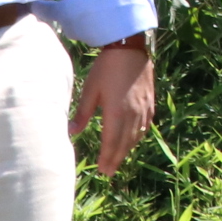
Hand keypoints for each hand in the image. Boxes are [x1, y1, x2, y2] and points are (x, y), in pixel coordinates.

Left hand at [73, 39, 157, 177]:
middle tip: (109, 172)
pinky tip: (135, 139)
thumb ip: (83, 113)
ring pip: (136, 135)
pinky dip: (139, 135)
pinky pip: (145, 125)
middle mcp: (132, 114)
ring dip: (127, 149)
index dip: (106, 157)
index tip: (102, 170)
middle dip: (116, 158)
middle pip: (124, 142)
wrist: (130, 48)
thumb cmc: (106, 67)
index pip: (111, 141)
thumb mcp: (90, 89)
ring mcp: (143, 108)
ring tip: (118, 159)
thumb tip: (71, 132)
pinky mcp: (150, 102)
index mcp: (116, 112)